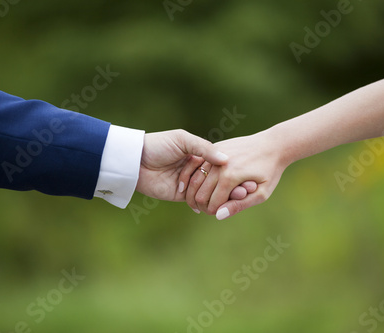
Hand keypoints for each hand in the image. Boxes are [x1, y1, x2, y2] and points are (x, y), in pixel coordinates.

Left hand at [135, 129, 252, 201]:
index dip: (233, 171)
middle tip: (248, 190)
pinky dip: (206, 205)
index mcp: (197, 154)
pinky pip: (195, 202)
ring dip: (222, 196)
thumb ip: (204, 148)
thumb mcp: (183, 140)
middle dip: (232, 186)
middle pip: (217, 180)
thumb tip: (226, 160)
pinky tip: (220, 208)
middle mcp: (195, 169)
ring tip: (238, 200)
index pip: (220, 164)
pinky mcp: (179, 195)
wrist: (135, 159)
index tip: (248, 175)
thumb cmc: (158, 145)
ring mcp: (188, 183)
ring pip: (209, 192)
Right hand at [184, 129, 290, 218]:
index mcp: (230, 177)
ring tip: (206, 198)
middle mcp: (219, 165)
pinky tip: (203, 184)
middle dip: (202, 205)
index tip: (219, 213)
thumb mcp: (262, 193)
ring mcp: (215, 154)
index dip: (213, 212)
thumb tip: (218, 216)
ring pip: (194, 180)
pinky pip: (198, 166)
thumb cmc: (270, 171)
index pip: (211, 204)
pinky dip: (197, 178)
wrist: (274, 144)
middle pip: (199, 194)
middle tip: (210, 208)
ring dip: (197, 192)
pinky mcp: (214, 147)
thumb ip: (239, 205)